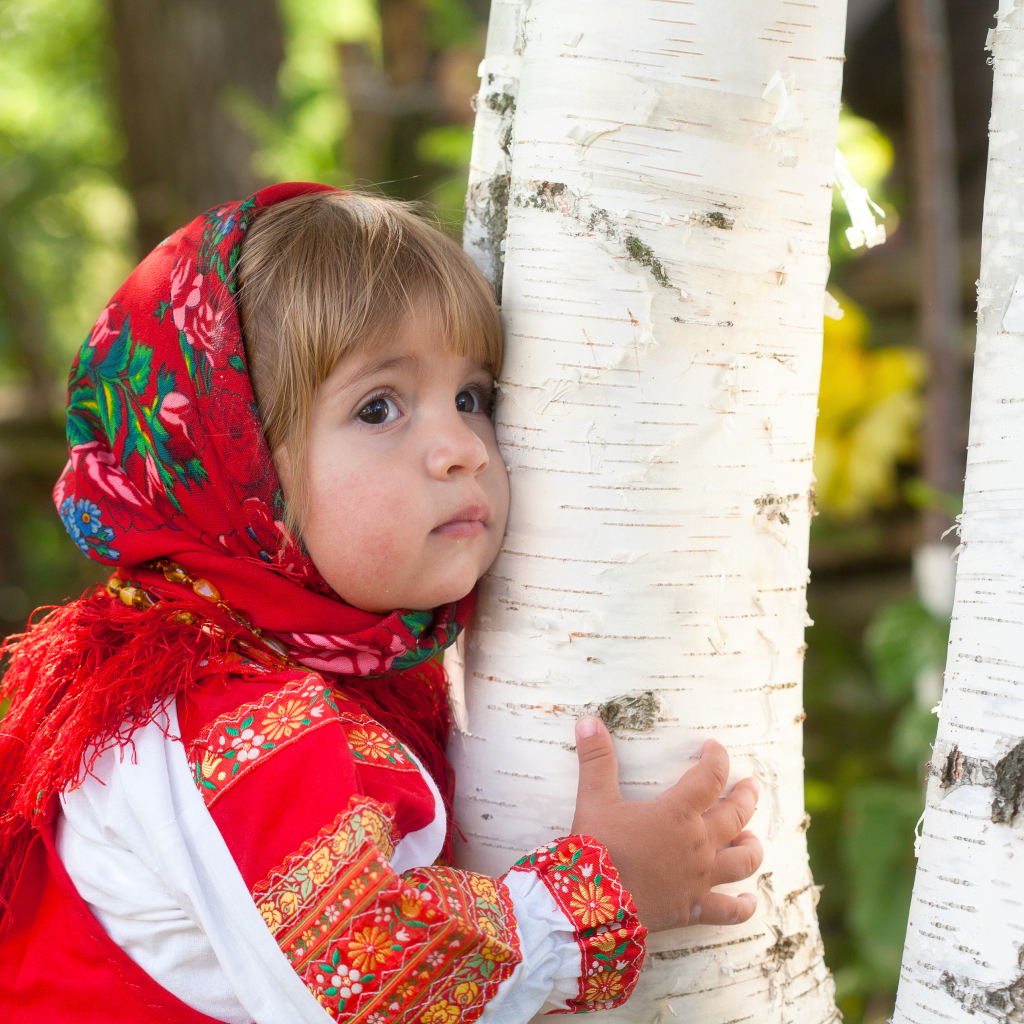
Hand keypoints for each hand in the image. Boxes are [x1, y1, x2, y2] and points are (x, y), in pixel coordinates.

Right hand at [570, 715, 762, 932]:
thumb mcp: (594, 798)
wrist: (594, 904)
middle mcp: (697, 843)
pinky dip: (743, 906)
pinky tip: (749, 901)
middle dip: (745, 797)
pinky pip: (728, 911)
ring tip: (751, 839)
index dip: (717, 759)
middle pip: (735, 816)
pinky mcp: (693, 908)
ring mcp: (699, 877)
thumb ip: (596, 759)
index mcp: (677, 812)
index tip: (715, 747)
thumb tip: (589, 721)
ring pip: (742, 861)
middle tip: (751, 786)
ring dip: (751, 847)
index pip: (709, 777)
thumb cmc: (596, 847)